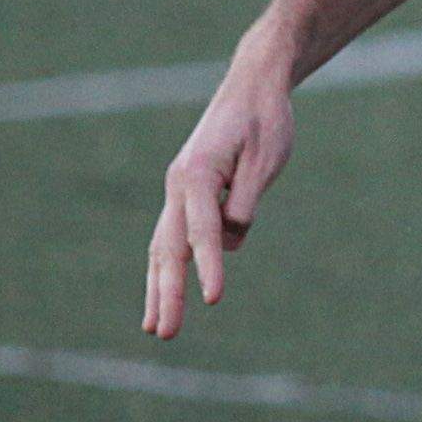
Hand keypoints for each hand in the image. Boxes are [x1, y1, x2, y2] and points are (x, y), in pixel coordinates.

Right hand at [143, 49, 295, 338]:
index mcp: (198, 175)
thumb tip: (229, 244)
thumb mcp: (266, 162)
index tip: (214, 299)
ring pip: (162, 247)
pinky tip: (165, 296)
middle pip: (169, 248)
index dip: (209, 267)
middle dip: (166, 293)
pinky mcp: (187, 193)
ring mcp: (178, 189)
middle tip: (165, 334)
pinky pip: (172, 237)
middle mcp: (179, 184)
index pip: (204, 232)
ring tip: (155, 328)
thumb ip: (246, 204)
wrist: (252, 87)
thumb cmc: (266, 122)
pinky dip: (165, 267)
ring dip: (158, 288)